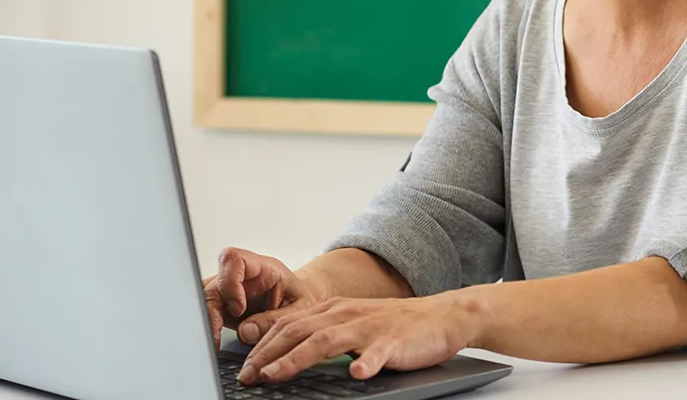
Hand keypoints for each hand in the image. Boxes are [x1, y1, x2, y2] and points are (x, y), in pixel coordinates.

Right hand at [204, 247, 327, 350]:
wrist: (305, 302)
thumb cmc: (303, 300)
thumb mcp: (298, 311)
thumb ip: (273, 320)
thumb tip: (245, 331)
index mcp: (263, 268)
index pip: (234, 259)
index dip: (229, 282)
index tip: (238, 309)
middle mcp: (243, 276)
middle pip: (213, 282)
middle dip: (211, 310)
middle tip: (217, 336)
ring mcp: (232, 290)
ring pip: (206, 298)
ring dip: (208, 321)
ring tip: (215, 344)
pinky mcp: (226, 305)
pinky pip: (209, 312)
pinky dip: (209, 328)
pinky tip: (215, 343)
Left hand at [236, 293, 479, 385]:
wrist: (441, 316)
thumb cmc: (394, 325)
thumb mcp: (353, 324)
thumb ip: (324, 334)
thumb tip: (288, 353)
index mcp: (333, 309)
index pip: (289, 326)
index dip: (263, 346)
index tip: (245, 368)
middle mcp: (346, 314)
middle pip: (298, 331)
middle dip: (269, 355)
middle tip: (249, 377)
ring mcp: (369, 327)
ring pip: (326, 340)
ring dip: (297, 359)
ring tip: (277, 376)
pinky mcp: (393, 341)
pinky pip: (377, 353)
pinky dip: (366, 363)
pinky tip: (357, 374)